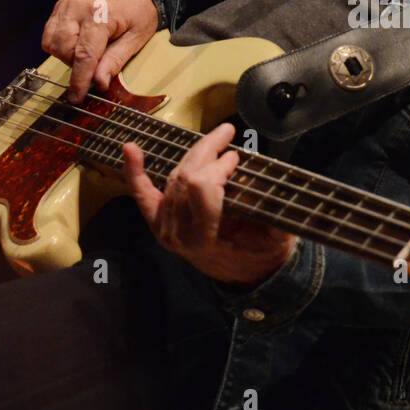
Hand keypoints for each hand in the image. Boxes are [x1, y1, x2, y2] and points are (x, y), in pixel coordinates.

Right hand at [41, 0, 159, 101]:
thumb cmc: (140, 11)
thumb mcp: (136, 38)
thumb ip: (115, 60)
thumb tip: (98, 83)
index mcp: (99, 14)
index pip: (84, 54)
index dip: (80, 80)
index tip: (77, 98)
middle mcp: (76, 7)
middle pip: (64, 49)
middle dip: (76, 65)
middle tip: (95, 67)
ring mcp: (65, 5)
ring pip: (52, 43)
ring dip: (66, 56)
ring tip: (88, 53)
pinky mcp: (60, 7)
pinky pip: (50, 34)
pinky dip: (60, 45)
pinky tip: (77, 44)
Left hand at [122, 121, 297, 285]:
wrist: (244, 276)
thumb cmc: (260, 255)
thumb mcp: (274, 239)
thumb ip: (273, 215)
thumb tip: (278, 188)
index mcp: (204, 238)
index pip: (201, 189)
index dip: (219, 167)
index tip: (237, 157)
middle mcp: (178, 232)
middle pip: (186, 177)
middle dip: (208, 150)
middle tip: (227, 133)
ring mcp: (165, 227)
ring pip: (174, 177)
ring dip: (193, 153)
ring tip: (215, 138)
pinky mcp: (159, 221)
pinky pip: (143, 194)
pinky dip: (135, 171)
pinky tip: (130, 149)